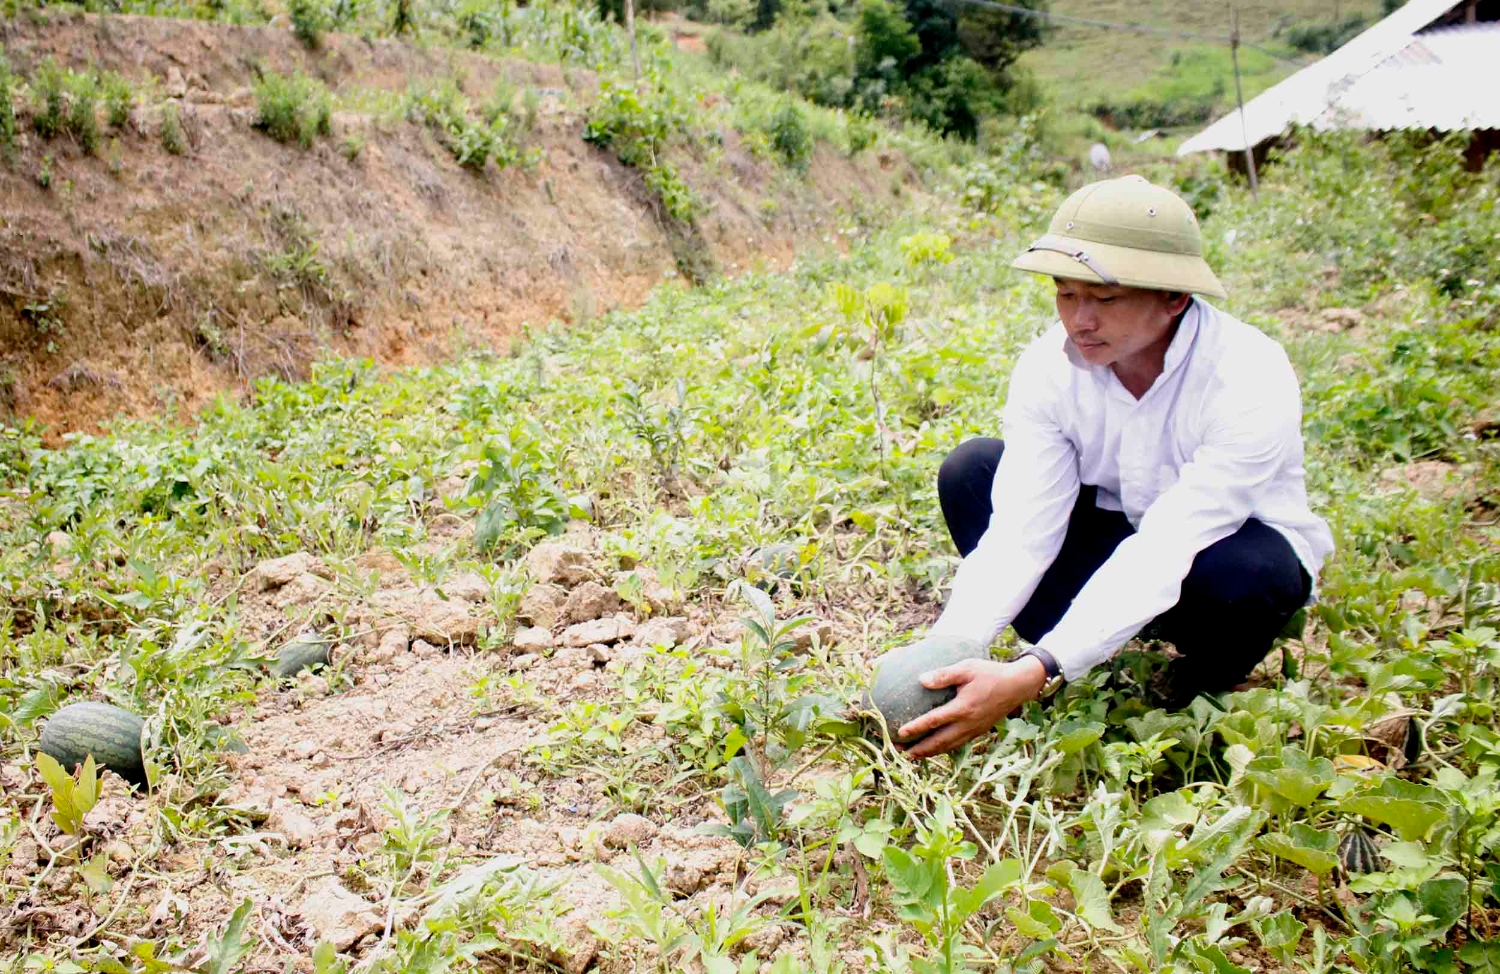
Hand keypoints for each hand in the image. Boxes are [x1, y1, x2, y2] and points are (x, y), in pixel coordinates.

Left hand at [897, 656, 1048, 759]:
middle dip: (919, 749)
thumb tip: (921, 680)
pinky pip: (958, 744)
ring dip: (930, 752)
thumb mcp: (967, 668)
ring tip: (913, 756)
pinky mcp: (979, 731)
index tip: (900, 733)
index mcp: (963, 708)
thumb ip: (944, 675)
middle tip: (901, 753)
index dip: (916, 728)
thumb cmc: (990, 674)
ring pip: (949, 746)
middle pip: (939, 742)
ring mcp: (974, 730)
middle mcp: (968, 723)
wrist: (1018, 686)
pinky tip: (935, 748)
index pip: (934, 721)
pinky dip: (944, 748)